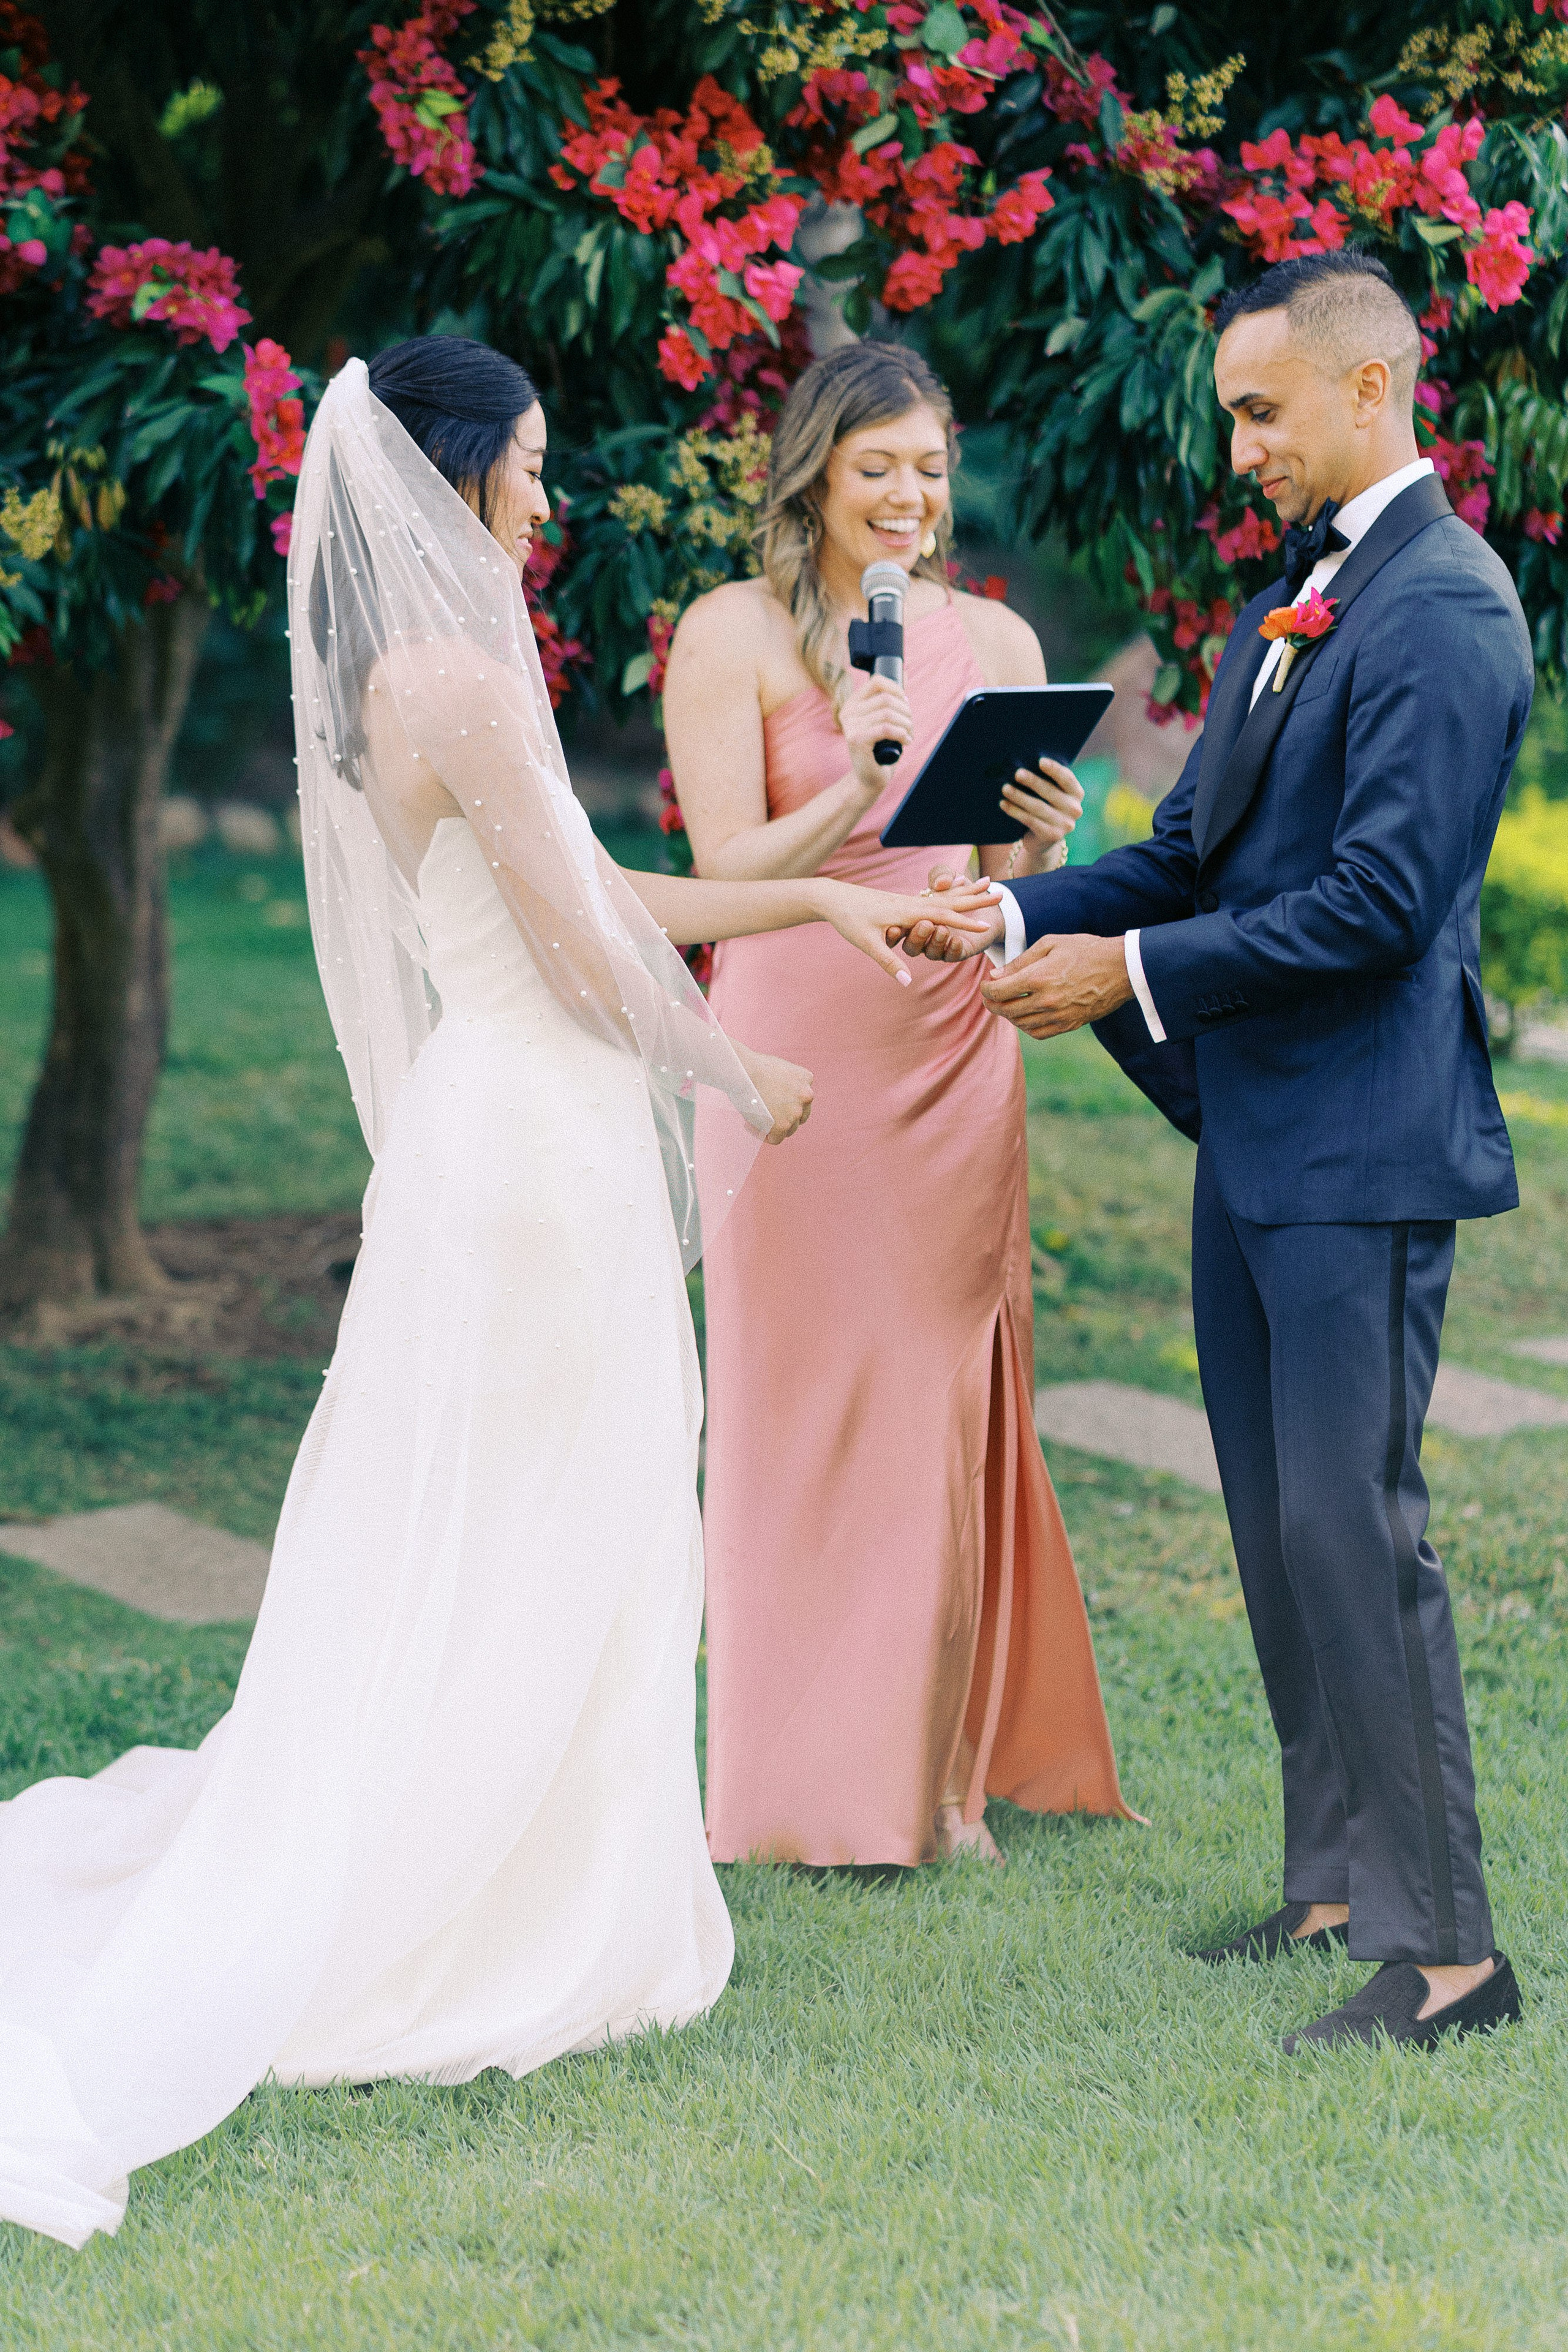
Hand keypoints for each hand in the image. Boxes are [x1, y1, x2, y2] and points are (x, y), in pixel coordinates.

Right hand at [735, 1044, 814, 1143]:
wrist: (742, 1070)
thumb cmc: (751, 1066)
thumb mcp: (778, 1068)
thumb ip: (785, 1083)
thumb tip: (779, 1099)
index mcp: (806, 1078)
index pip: (803, 1098)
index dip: (788, 1103)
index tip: (772, 1103)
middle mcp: (806, 1096)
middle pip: (800, 1115)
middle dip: (785, 1116)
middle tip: (766, 1115)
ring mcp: (796, 1112)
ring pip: (790, 1129)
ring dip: (775, 1127)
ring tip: (755, 1119)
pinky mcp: (783, 1125)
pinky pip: (776, 1139)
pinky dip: (763, 1135)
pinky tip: (749, 1126)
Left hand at [816, 875, 997, 983]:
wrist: (833, 897)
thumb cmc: (848, 920)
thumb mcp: (867, 944)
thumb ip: (889, 962)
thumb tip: (907, 982)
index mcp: (906, 912)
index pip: (943, 918)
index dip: (966, 923)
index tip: (988, 926)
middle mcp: (911, 902)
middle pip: (951, 901)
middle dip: (977, 899)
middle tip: (1002, 893)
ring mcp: (908, 899)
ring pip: (945, 895)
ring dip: (968, 891)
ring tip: (988, 883)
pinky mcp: (902, 899)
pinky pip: (934, 896)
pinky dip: (951, 892)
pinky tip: (957, 890)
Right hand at [839, 672, 914, 794]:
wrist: (870, 778)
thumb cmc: (880, 749)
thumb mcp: (886, 720)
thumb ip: (892, 697)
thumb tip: (904, 671)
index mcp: (853, 704)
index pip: (877, 681)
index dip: (897, 689)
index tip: (906, 704)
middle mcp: (848, 712)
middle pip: (886, 698)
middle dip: (906, 711)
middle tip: (910, 726)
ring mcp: (850, 726)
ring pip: (888, 713)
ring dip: (906, 724)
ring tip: (909, 735)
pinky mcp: (856, 740)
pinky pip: (885, 728)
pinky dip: (901, 734)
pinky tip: (906, 741)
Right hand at [895, 865, 1005, 962]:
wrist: (990, 901)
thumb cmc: (964, 885)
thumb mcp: (947, 875)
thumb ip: (941, 875)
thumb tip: (942, 882)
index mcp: (917, 917)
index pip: (905, 922)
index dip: (897, 929)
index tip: (892, 929)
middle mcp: (926, 933)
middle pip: (915, 940)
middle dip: (917, 935)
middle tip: (924, 925)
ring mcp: (940, 944)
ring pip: (931, 950)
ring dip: (936, 940)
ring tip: (942, 929)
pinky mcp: (957, 951)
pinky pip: (951, 955)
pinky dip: (953, 948)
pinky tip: (957, 940)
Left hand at [979, 932, 1132, 1038]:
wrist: (1121, 968)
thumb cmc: (1085, 949)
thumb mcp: (1050, 943)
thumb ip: (1021, 961)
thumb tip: (996, 975)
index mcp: (1039, 978)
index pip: (999, 991)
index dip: (986, 989)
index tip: (986, 984)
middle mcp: (1046, 1001)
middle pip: (1006, 1010)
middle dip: (992, 1003)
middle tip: (989, 996)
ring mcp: (1058, 1016)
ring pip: (1020, 1023)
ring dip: (1008, 1015)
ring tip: (1006, 1004)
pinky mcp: (1069, 1025)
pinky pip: (1038, 1033)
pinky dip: (1026, 1026)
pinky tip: (1025, 1016)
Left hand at [994, 757, 1083, 877]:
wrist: (1043, 840)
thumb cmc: (1045, 808)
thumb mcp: (1050, 795)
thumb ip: (1047, 781)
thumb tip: (1023, 762)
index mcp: (1077, 794)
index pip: (1067, 779)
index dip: (1054, 769)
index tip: (1040, 761)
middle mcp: (1075, 809)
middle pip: (1050, 792)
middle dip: (1032, 781)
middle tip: (1017, 773)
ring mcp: (1065, 825)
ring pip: (1038, 807)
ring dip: (1019, 796)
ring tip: (1005, 788)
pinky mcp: (1052, 836)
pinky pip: (1030, 820)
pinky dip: (1015, 811)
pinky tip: (1003, 804)